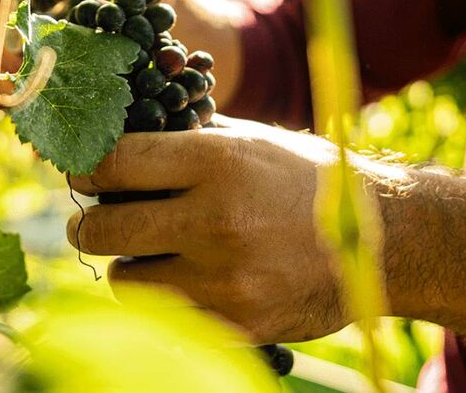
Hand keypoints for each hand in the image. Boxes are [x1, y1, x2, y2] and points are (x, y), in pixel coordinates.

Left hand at [67, 116, 350, 343]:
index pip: (114, 163)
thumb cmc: (305, 181)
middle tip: (94, 222)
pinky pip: (161, 316)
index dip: (86, 167)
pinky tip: (179, 282)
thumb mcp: (250, 141)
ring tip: (150, 254)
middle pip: (103, 230)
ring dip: (127, 266)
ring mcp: (226, 281)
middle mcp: (216, 221)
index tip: (83, 172)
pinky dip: (160, 300)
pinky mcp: (237, 324)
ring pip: (123, 280)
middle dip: (88, 225)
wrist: (382, 241)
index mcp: (218, 163)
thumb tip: (121, 140)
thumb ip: (186, 141)